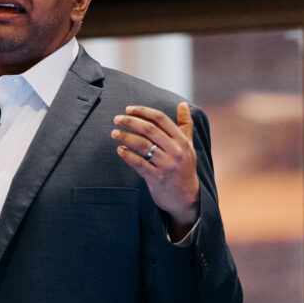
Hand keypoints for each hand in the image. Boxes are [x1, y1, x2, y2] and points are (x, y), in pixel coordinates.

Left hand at [112, 103, 199, 229]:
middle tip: (116, 119)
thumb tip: (182, 104)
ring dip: (126, 137)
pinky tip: (120, 150)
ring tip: (114, 133)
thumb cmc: (185, 168)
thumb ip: (185, 125)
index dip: (143, 111)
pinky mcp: (157, 178)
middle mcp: (176, 151)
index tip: (128, 109)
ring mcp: (167, 165)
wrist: (187, 198)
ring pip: (143, 145)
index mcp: (182, 141)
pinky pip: (139, 163)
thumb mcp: (189, 146)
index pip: (161, 119)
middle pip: (150, 130)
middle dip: (131, 122)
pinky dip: (127, 155)